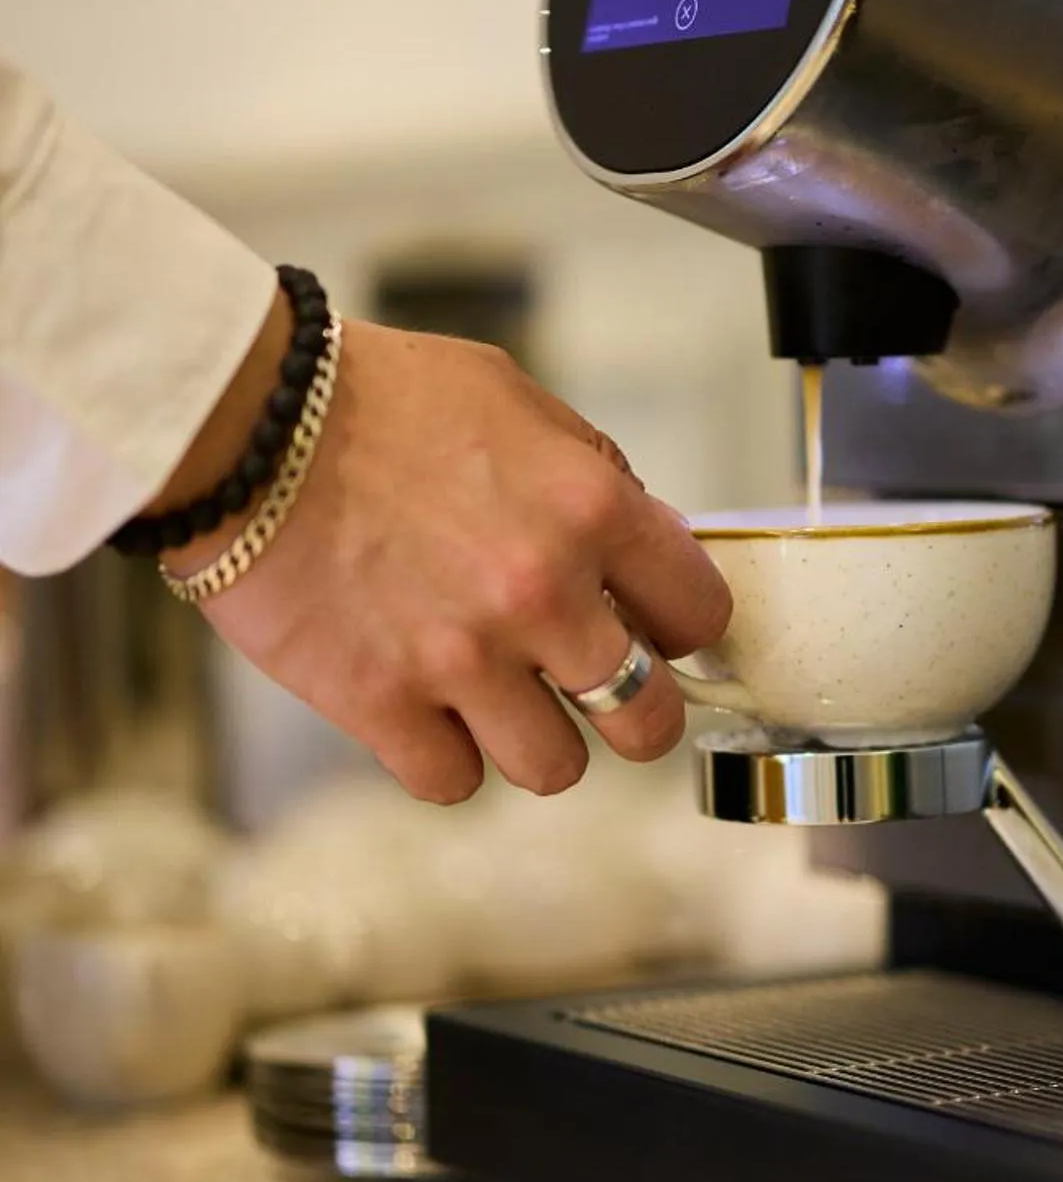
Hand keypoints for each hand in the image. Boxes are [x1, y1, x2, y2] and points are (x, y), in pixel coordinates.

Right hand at [164, 317, 730, 802]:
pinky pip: (453, 782)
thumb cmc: (374, 399)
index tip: (657, 631)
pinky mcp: (381, 704)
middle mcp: (541, 594)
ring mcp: (462, 658)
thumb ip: (591, 474)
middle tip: (595, 691)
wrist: (242, 422)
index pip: (699, 613)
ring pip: (556, 769)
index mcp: (589, 509)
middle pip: (647, 720)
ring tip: (499, 700)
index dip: (681, 628)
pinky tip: (425, 711)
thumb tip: (648, 538)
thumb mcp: (514, 400)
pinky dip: (443, 757)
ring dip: (534, 740)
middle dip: (631, 713)